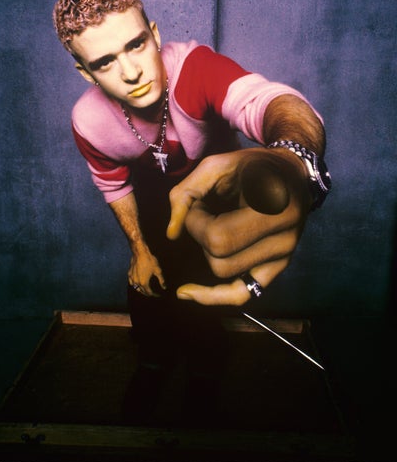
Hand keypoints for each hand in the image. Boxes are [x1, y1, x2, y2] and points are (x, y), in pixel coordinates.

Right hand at [128, 245, 165, 296]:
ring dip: (141, 290)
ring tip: (146, 289)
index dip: (154, 295)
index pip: (149, 292)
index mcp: (144, 282)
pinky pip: (131, 282)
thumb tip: (164, 287)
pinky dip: (135, 284)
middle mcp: (136, 282)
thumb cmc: (149, 261)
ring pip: (136, 288)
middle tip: (153, 293)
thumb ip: (161, 280)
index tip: (158, 294)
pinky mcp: (129, 273)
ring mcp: (132, 278)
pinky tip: (137, 283)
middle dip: (147, 293)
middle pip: (142, 291)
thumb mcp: (158, 270)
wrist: (140, 252)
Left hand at [167, 148, 311, 305]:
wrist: (289, 174)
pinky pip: (242, 294)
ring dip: (208, 251)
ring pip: (224, 274)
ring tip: (217, 224)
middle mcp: (285, 238)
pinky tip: (186, 292)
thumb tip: (172, 234)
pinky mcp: (277, 268)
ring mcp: (284, 257)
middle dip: (200, 235)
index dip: (195, 221)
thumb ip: (186, 192)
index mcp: (274, 207)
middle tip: (206, 211)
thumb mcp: (215, 165)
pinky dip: (213, 296)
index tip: (199, 202)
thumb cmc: (250, 167)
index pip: (218, 237)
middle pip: (219, 259)